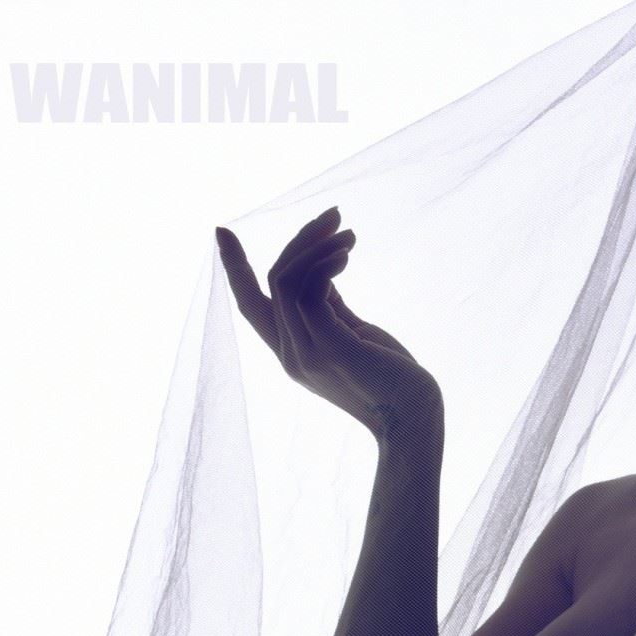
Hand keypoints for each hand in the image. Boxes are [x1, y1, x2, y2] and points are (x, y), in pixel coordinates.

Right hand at [215, 208, 444, 443]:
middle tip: (334, 216)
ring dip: (317, 245)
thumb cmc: (393, 378)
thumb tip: (320, 269)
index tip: (221, 231)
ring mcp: (306, 354)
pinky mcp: (328, 347)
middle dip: (298, 239)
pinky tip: (347, 252)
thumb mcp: (353, 335)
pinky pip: (309, 290)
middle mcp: (291, 355)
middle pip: (271, 281)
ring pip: (287, 279)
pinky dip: (325, 261)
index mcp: (294, 352)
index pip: (251, 306)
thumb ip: (330, 308)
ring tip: (348, 233)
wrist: (414, 419)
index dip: (234, 269)